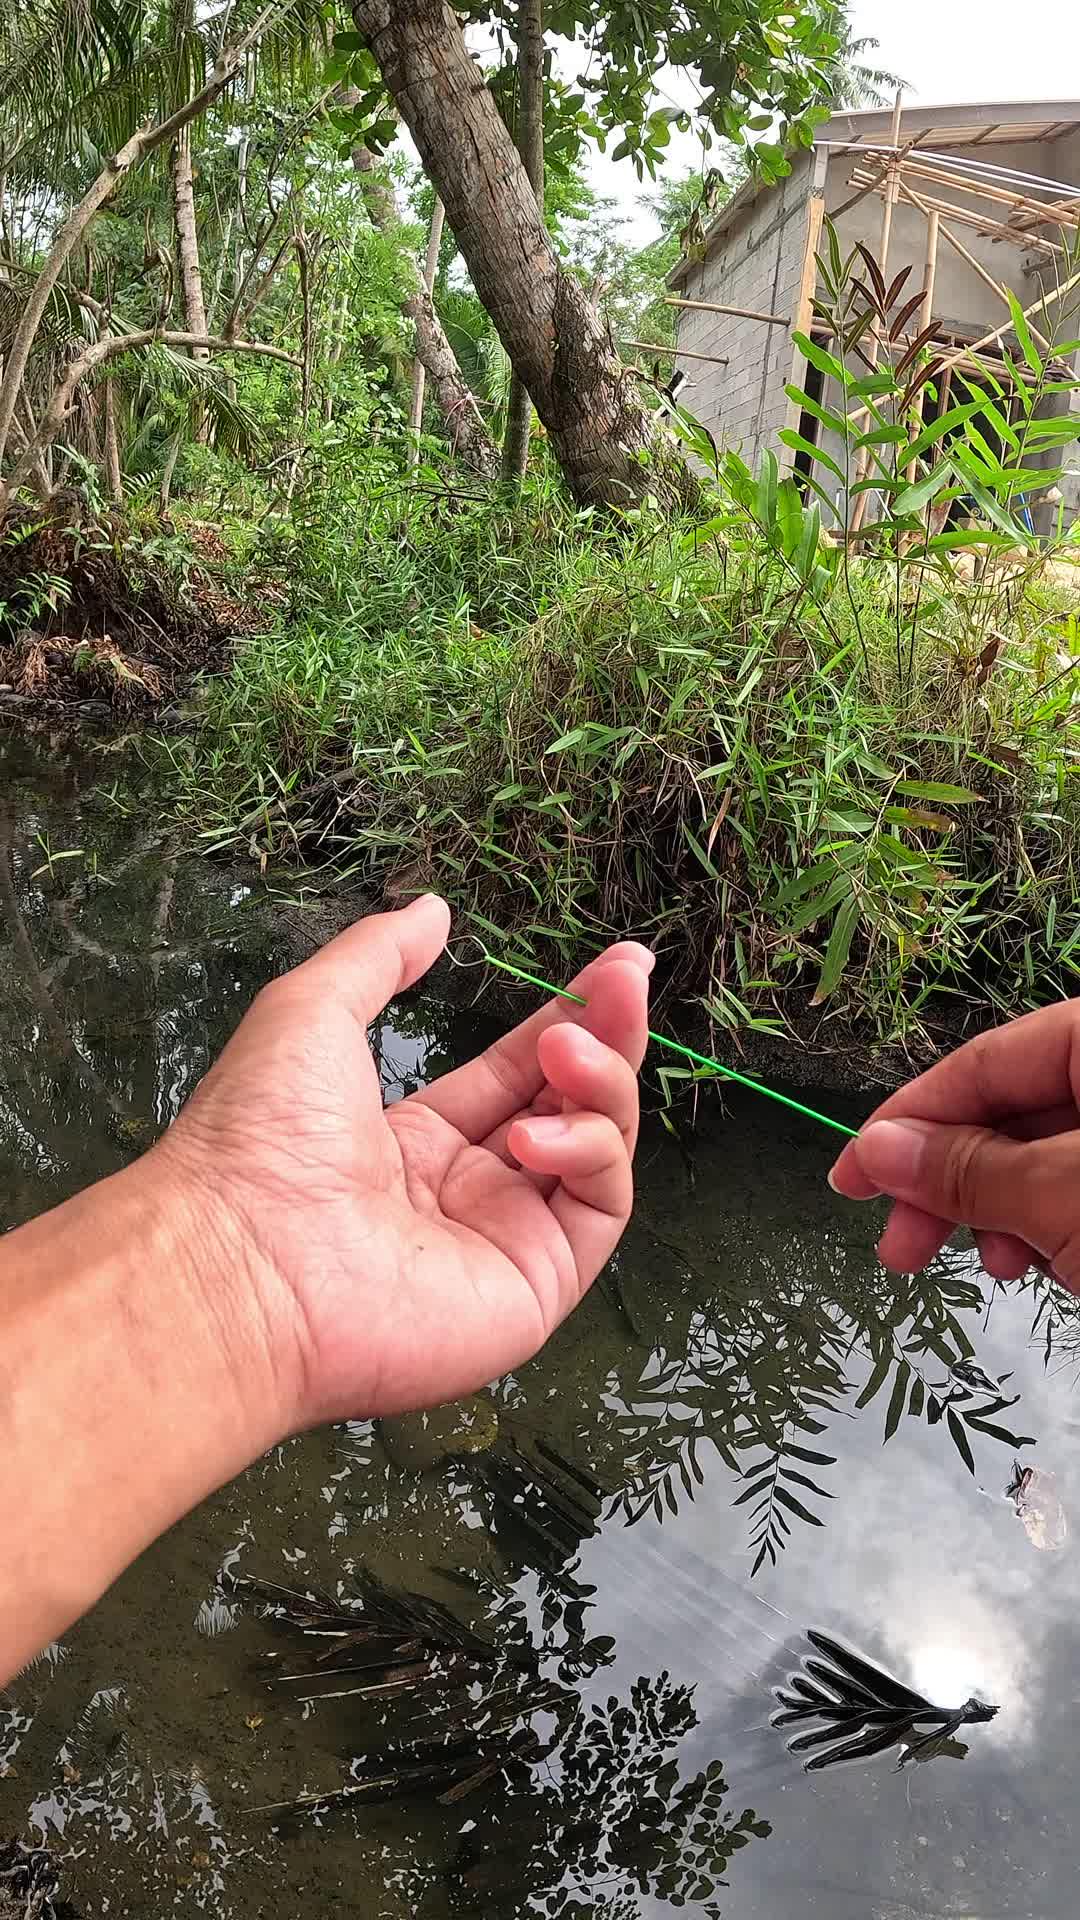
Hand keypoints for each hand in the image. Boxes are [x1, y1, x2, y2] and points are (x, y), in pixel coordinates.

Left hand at [154, 896, 651, 1429]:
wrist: (242, 1259)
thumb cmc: (258, 1139)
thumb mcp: (311, 1012)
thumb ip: (379, 956)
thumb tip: (433, 909)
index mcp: (416, 1139)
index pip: (517, 1070)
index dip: (569, 1016)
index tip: (620, 964)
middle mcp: (468, 1190)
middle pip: (570, 1102)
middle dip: (607, 1035)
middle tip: (628, 977)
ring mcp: (505, 1240)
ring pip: (599, 1148)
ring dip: (599, 1084)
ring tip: (562, 1049)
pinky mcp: (535, 1285)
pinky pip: (600, 1204)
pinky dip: (589, 1151)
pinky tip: (531, 1131)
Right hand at [828, 1001, 1079, 1288]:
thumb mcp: (1062, 1194)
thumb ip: (971, 1169)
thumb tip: (878, 1147)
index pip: (982, 1063)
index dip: (909, 1120)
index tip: (852, 1177)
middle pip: (1009, 1112)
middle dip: (952, 1184)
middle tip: (901, 1246)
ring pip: (1042, 1157)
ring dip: (1002, 1213)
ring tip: (996, 1265)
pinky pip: (1077, 1185)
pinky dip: (1052, 1225)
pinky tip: (1047, 1265)